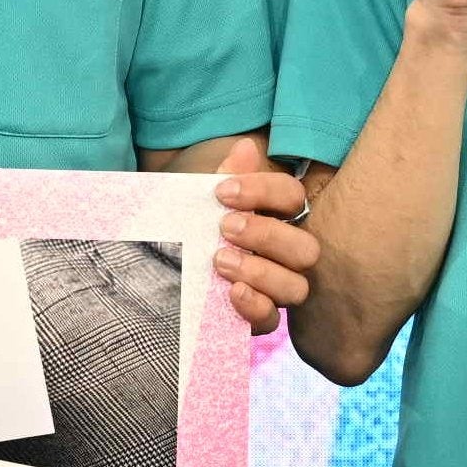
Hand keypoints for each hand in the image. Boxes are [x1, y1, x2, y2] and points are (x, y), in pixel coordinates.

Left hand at [207, 137, 317, 331]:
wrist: (160, 266)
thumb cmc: (193, 226)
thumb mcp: (202, 200)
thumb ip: (226, 176)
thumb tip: (245, 147)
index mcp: (275, 217)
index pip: (292, 198)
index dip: (264, 191)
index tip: (222, 191)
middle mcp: (284, 255)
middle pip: (306, 248)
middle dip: (267, 235)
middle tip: (226, 227)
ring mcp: (275, 290)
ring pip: (296, 286)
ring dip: (261, 271)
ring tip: (221, 261)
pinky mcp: (258, 319)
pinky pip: (274, 319)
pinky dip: (256, 305)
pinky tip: (232, 293)